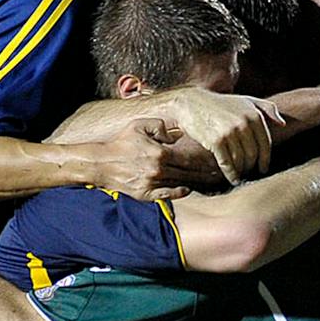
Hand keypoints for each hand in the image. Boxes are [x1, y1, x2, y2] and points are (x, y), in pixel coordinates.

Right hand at [93, 117, 213, 201]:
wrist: (100, 164)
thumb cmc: (120, 143)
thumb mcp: (139, 126)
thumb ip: (160, 127)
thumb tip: (175, 135)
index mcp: (160, 153)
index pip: (188, 157)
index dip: (204, 158)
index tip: (215, 158)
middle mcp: (159, 170)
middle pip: (188, 172)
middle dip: (205, 171)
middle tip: (219, 171)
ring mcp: (153, 184)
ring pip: (180, 183)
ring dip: (196, 181)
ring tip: (209, 179)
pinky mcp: (146, 195)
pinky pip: (168, 195)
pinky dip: (179, 192)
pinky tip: (187, 189)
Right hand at [162, 89, 281, 184]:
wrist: (192, 103)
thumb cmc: (221, 104)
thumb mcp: (246, 100)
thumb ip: (267, 109)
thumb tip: (282, 124)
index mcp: (254, 115)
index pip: (265, 144)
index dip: (265, 159)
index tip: (263, 169)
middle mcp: (243, 123)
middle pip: (253, 154)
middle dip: (252, 166)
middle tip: (248, 172)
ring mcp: (229, 132)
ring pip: (241, 160)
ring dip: (241, 171)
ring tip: (240, 175)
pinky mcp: (216, 141)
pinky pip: (227, 163)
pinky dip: (231, 174)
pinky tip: (232, 179)